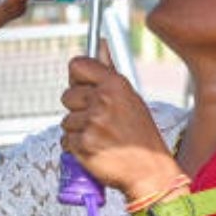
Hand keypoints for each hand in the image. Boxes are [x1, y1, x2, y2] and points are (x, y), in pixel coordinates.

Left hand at [59, 42, 181, 197]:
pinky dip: (76, 147)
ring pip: (66, 120)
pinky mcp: (83, 144)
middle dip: (77, 109)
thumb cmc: (139, 134)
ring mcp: (92, 123)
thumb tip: (100, 43)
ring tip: (100, 137)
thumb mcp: (130, 98)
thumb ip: (110, 72)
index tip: (83, 87)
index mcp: (115, 84)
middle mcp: (103, 100)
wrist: (149, 171)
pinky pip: (65, 140)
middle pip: (66, 95)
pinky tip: (95, 148)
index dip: (77, 77)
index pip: (77, 65)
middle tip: (97, 120)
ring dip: (78, 130)